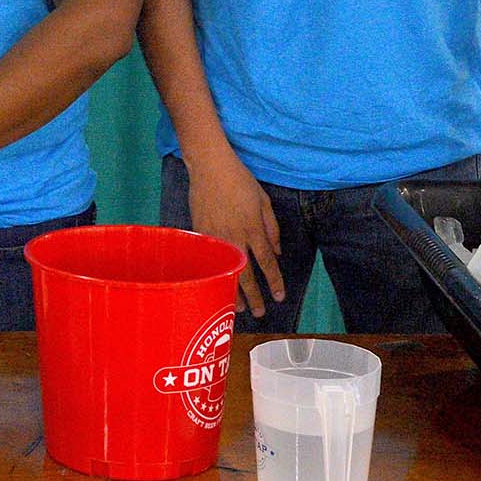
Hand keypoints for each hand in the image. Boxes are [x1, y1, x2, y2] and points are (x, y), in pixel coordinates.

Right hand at [183, 145, 283, 318]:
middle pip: (247, 274)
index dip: (274, 282)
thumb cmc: (240, 181)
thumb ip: (272, 228)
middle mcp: (236, 237)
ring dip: (234, 291)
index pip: (267, 263)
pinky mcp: (200, 233)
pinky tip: (218, 283)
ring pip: (226, 270)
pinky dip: (216, 274)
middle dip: (255, 296)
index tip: (279, 297)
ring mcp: (216, 237)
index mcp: (253, 229)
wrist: (210, 166)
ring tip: (240, 307)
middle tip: (261, 313)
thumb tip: (277, 251)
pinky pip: (211, 259)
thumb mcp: (264, 201)